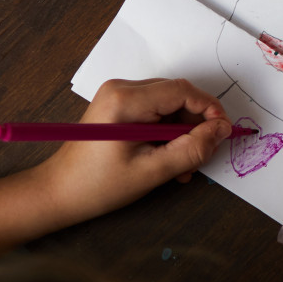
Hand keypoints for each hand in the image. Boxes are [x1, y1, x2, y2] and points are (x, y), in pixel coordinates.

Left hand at [35, 79, 230, 223]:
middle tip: (200, 158)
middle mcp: (121, 88)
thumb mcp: (152, 171)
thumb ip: (192, 149)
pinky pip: (157, 111)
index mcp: (125, 100)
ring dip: (182, 133)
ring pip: (170, 105)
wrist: (58, 192)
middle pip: (178, 96)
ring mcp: (118, 95)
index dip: (210, 110)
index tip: (224, 134)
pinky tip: (168, 158)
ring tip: (182, 166)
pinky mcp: (119, 105)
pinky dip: (168, 133)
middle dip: (195, 126)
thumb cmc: (99, 185)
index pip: (183, 91)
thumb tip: (223, 130)